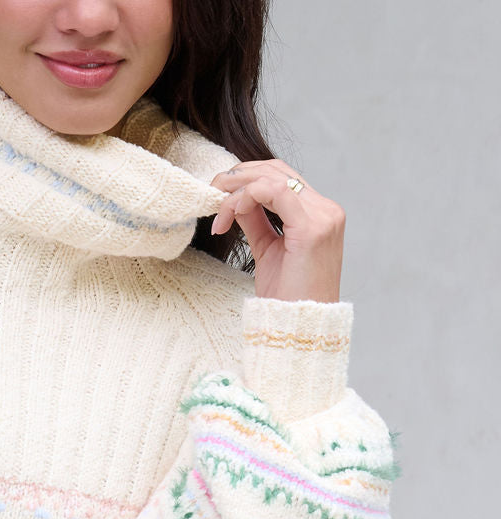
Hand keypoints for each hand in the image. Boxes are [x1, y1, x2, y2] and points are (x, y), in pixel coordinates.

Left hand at [209, 161, 344, 302]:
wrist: (298, 329)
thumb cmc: (286, 300)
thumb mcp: (268, 251)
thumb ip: (257, 221)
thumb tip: (237, 199)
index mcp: (319, 215)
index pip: (283, 179)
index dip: (247, 180)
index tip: (219, 200)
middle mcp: (326, 210)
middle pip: (278, 170)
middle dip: (239, 176)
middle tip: (211, 191)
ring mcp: (323, 217)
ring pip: (274, 177)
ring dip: (238, 188)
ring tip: (216, 206)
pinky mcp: (311, 228)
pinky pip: (274, 191)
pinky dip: (247, 197)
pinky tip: (230, 215)